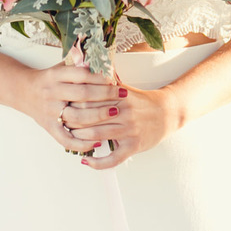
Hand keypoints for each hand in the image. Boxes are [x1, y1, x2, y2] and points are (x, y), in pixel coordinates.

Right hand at [19, 63, 125, 154]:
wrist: (22, 91)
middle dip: (105, 94)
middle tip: (122, 94)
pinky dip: (82, 143)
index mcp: (55, 76)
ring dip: (99, 116)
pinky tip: (97, 142)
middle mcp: (52, 93)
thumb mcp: (59, 66)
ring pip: (77, 117)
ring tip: (116, 112)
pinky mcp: (49, 127)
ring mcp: (50, 112)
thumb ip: (77, 64)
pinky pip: (66, 139)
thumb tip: (100, 58)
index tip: (115, 78)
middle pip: (83, 95)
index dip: (100, 77)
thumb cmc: (47, 79)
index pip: (81, 75)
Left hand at [66, 84, 181, 169]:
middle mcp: (124, 112)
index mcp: (119, 95)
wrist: (167, 113)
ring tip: (70, 138)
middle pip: (90, 117)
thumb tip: (85, 67)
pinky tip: (86, 161)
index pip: (90, 98)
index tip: (64, 103)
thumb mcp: (124, 88)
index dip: (74, 102)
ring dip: (80, 139)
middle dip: (73, 121)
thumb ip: (105, 81)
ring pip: (97, 136)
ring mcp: (129, 130)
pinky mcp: (134, 146)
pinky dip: (98, 163)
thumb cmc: (142, 101)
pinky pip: (113, 158)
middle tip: (62, 122)